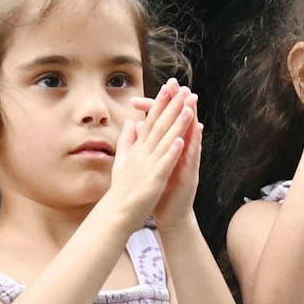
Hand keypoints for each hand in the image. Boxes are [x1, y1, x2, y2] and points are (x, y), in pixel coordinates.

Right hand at [104, 78, 194, 229]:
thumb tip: (132, 122)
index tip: (169, 89)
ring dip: (176, 123)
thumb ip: (127, 141)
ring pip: (164, 141)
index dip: (160, 104)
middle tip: (181, 89)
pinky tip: (182, 139)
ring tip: (187, 107)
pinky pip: (165, 163)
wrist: (116, 214)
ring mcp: (147, 166)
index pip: (150, 122)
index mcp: (137, 150)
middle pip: (158, 126)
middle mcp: (142, 154)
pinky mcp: (154, 180)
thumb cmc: (122, 190)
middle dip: (171, 107)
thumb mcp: (123, 161)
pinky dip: (173, 151)